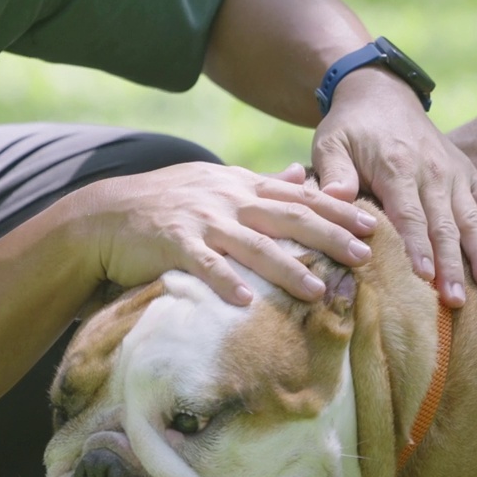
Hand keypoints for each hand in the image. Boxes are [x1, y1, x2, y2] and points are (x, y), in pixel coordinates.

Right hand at [75, 162, 376, 305]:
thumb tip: (303, 174)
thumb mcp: (216, 184)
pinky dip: (224, 282)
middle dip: (328, 236)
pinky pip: (203, 264)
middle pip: (286, 216)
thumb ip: (261, 183)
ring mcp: (200, 220)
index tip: (370, 224)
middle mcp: (226, 198)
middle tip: (363, 255)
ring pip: (252, 244)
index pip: (297, 195)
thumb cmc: (166, 203)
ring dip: (286, 268)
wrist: (106, 214)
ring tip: (317, 290)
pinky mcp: (172, 243)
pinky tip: (244, 302)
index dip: (335, 210)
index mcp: (239, 184)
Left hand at [312, 68, 476, 306]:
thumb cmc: (350, 127)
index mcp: (397, 167)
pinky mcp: (467, 171)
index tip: (424, 278)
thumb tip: (334, 199)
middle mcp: (432, 171)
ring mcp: (454, 172)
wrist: (381, 92)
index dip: (418, 247)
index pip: (409, 216)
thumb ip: (333, 172)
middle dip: (451, 264)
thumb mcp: (330, 142)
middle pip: (444, 225)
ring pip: (471, 218)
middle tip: (456, 301)